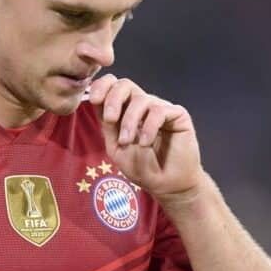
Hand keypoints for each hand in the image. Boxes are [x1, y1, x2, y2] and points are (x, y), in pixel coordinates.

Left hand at [88, 75, 203, 204]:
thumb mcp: (116, 148)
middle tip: (110, 119)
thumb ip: (109, 126)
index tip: (93, 99)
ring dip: (130, 121)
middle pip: (126, 85)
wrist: (166, 185)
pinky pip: (159, 111)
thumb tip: (100, 102)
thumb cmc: (142, 168)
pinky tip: (145, 143)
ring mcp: (160, 109)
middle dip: (114, 99)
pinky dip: (148, 127)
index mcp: (125, 111)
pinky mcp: (177, 115)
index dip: (101, 86)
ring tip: (127, 142)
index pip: (112, 87)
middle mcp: (142, 106)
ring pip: (141, 99)